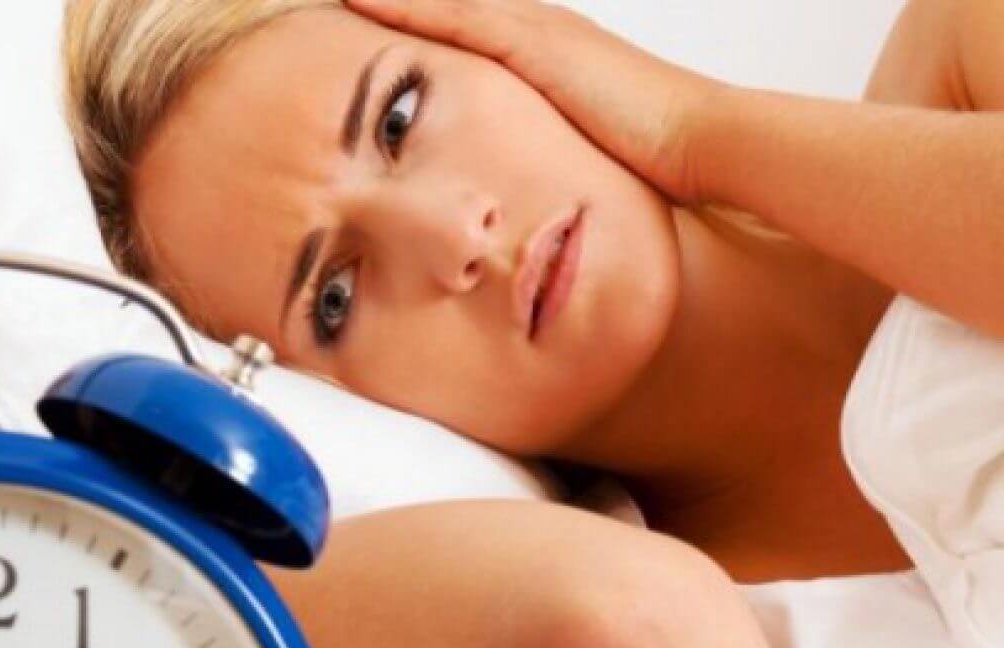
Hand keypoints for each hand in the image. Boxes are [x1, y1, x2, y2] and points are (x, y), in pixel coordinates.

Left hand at [343, 0, 722, 202]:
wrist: (693, 144)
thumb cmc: (649, 163)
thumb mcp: (580, 160)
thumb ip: (546, 163)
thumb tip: (523, 207)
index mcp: (545, 62)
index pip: (471, 33)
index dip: (425, 24)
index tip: (375, 22)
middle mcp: (536, 34)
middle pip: (449, 8)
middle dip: (402, 3)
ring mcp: (535, 32)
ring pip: (445, 2)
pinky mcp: (531, 45)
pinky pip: (453, 15)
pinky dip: (406, 4)